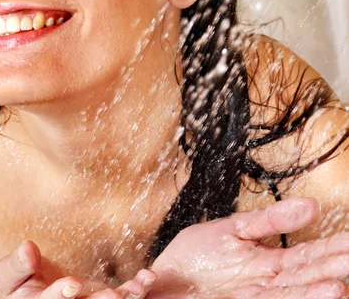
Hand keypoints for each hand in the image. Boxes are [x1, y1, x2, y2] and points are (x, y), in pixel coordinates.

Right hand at [0, 239, 156, 298]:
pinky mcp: (102, 298)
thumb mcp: (11, 273)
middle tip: (114, 297)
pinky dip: (135, 288)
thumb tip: (27, 248)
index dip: (59, 296)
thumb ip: (16, 265)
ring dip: (123, 298)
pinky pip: (122, 295)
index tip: (72, 284)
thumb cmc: (22, 277)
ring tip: (138, 289)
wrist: (36, 283)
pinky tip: (148, 279)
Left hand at [150, 197, 348, 298]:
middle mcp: (265, 286)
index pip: (307, 256)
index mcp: (267, 264)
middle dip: (330, 271)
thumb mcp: (234, 229)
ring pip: (289, 297)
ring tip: (337, 287)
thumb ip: (270, 220)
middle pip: (304, 279)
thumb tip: (310, 205)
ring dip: (313, 294)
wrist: (163, 281)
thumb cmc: (196, 257)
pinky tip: (307, 296)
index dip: (331, 250)